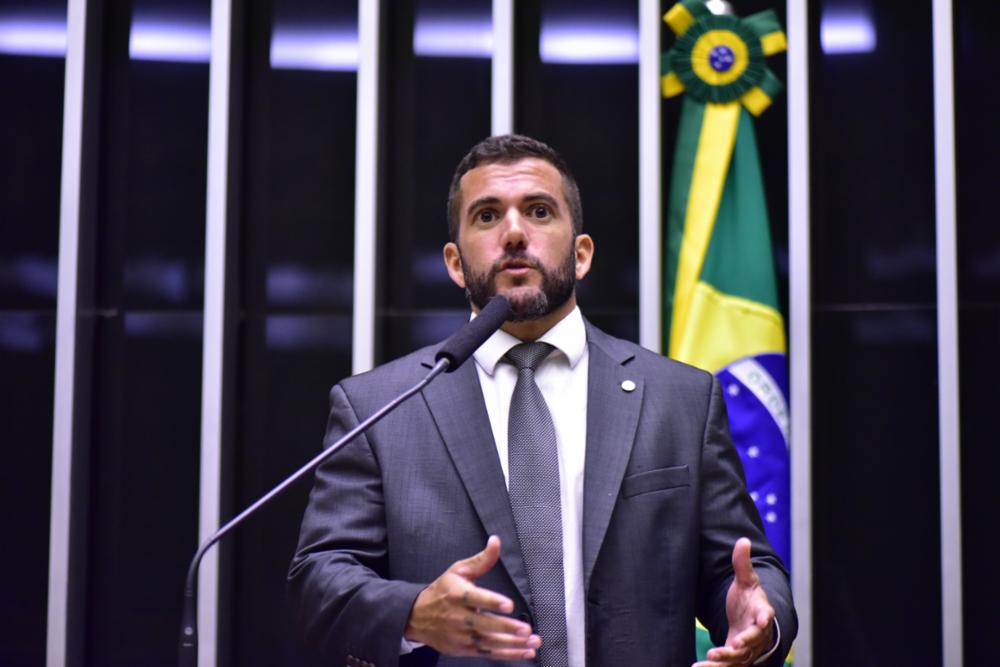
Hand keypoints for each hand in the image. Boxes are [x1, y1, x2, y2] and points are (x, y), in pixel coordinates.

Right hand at [404, 535, 540, 659]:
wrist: (417, 616)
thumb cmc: (442, 591)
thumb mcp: (458, 571)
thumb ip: (481, 560)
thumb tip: (496, 542)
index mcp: (456, 595)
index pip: (475, 598)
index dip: (492, 602)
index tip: (509, 605)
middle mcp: (457, 617)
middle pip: (483, 624)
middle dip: (505, 628)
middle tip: (525, 629)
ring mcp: (460, 636)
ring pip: (488, 642)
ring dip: (512, 645)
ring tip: (532, 642)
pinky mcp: (463, 649)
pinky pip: (488, 653)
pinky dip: (507, 655)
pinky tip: (525, 653)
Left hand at [693, 538, 775, 666]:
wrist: (751, 621)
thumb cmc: (750, 600)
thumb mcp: (747, 581)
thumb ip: (743, 563)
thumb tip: (743, 540)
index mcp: (761, 613)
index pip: (766, 615)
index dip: (764, 618)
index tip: (762, 620)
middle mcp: (757, 634)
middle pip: (753, 641)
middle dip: (744, 644)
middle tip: (734, 646)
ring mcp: (748, 648)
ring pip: (740, 658)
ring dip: (725, 660)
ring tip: (709, 660)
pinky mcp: (736, 658)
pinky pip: (727, 666)